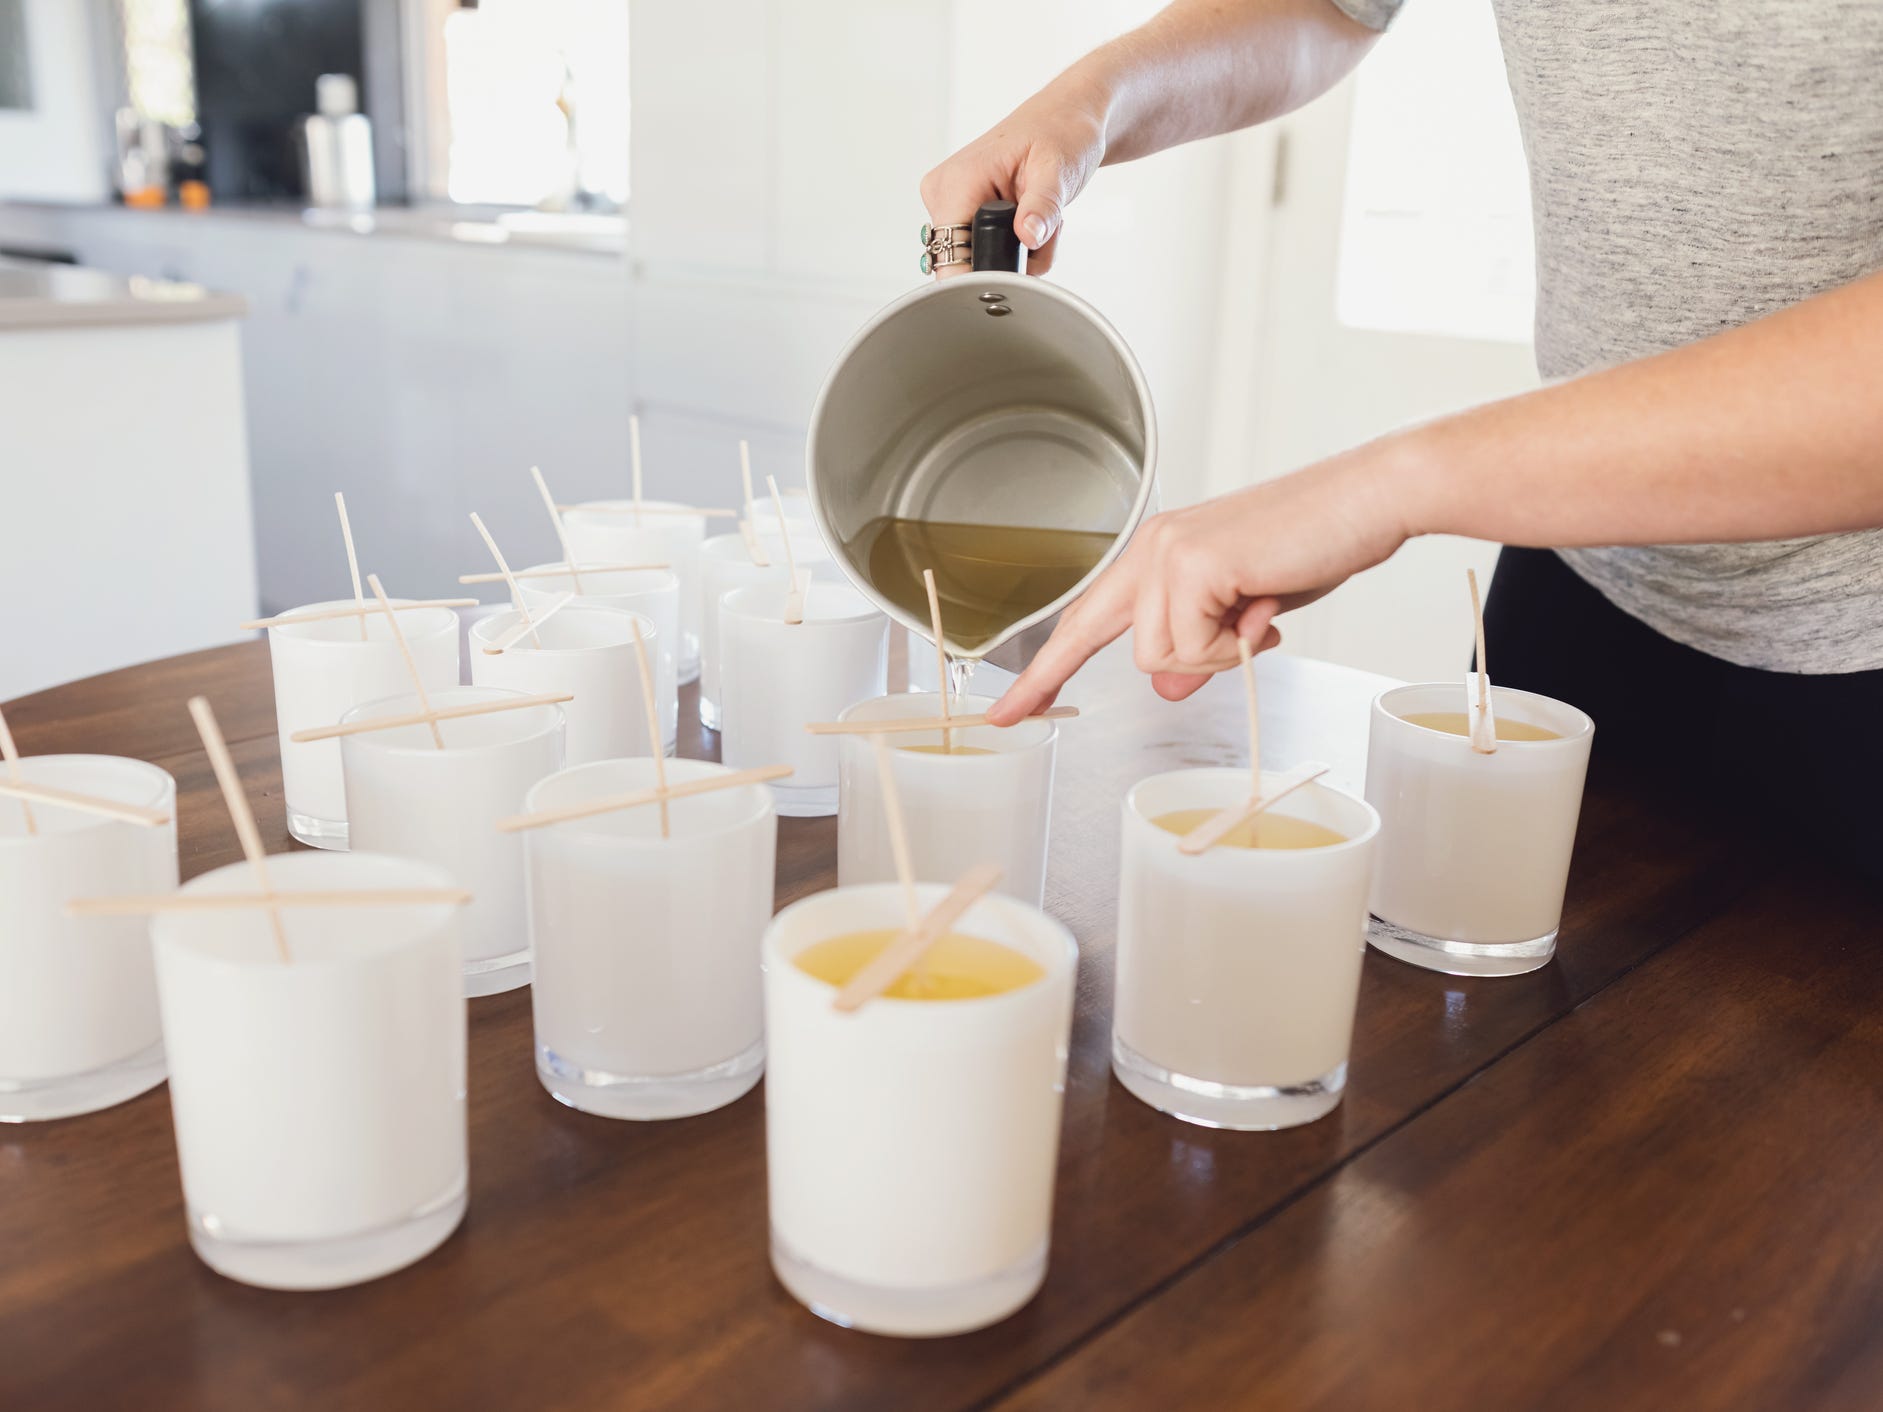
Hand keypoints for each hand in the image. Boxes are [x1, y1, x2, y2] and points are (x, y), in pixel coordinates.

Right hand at [919, 81, 1108, 276]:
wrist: (1062, 119)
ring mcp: (948, 203)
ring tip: (1038, 219)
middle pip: (964, 264)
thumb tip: (1029, 236)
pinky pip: (981, 250)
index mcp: (959, 180)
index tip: (1018, 272)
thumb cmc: (1060, 132)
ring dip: (1015, 253)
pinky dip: (1012, 246)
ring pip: (976, 261)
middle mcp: (944, 192)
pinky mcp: (959, 211)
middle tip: (1041, 230)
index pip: (951, 255)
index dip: (983, 274)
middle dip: (1008, 261)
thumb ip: (1043, 206)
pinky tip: (1027, 220)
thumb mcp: (1058, 169)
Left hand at [987, 447, 1415, 722]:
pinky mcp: (1192, 565)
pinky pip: (1191, 647)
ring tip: (1257, 618)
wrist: (1367, 503)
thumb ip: (1199, 645)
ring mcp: (1167, 554)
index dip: (1045, 669)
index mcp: (1157, 553)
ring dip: (1212, 656)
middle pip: (1095, 636)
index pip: (1085, 619)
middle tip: (1020, 712)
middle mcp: (1151, 548)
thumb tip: (1167, 685)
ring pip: (1153, 656)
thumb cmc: (1316, 545)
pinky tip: (1265, 610)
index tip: (1009, 708)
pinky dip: (1233, 648)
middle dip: (1067, 675)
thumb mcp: (1246, 613)